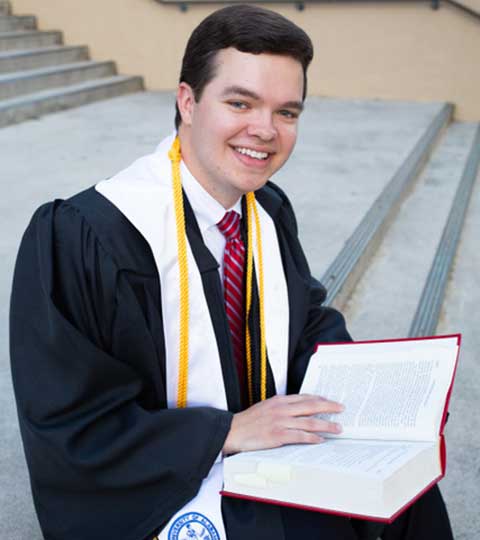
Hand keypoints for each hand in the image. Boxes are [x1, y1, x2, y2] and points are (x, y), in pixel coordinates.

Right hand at [223, 394, 343, 454]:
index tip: (330, 401)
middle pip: (311, 406)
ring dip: (326, 425)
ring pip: (310, 422)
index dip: (320, 399)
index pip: (304, 397)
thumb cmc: (248, 421)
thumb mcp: (266, 407)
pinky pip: (300, 436)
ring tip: (337, 428)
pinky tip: (320, 440)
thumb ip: (281, 407)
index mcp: (279, 400)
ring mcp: (281, 422)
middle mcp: (282, 409)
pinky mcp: (278, 435)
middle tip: (341, 409)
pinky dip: (312, 438)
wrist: (233, 431)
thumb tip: (297, 410)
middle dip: (329, 407)